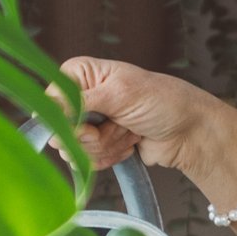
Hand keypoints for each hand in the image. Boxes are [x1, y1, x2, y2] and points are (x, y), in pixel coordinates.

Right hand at [64, 57, 236, 194]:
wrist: (189, 132)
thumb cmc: (163, 102)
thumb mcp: (120, 94)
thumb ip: (80, 101)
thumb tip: (47, 112)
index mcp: (80, 74)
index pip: (49, 101)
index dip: (68, 119)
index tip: (92, 123)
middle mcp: (80, 96)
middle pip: (60, 130)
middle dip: (93, 136)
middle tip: (120, 124)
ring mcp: (89, 122)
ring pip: (74, 149)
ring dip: (107, 145)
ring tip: (130, 131)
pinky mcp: (98, 145)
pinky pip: (87, 161)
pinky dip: (111, 157)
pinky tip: (130, 144)